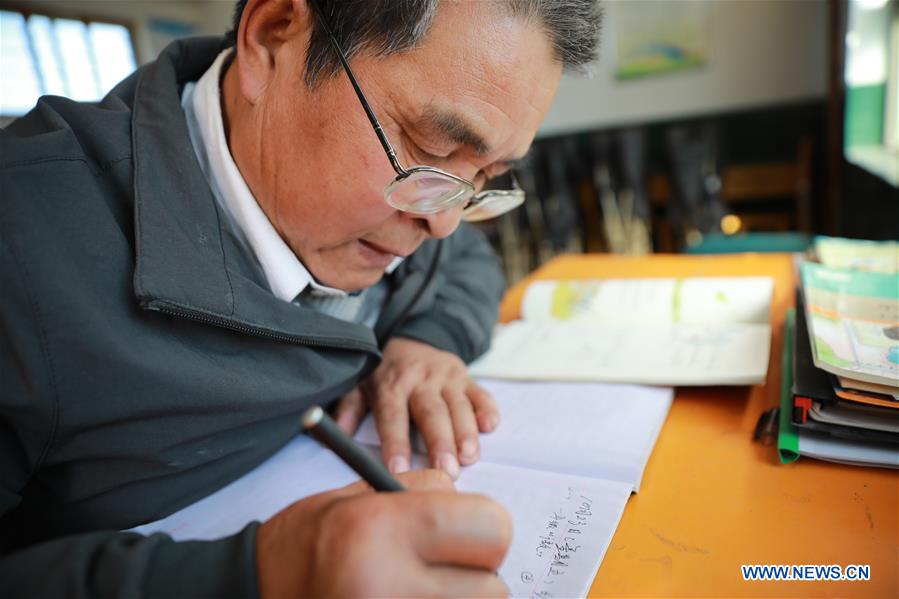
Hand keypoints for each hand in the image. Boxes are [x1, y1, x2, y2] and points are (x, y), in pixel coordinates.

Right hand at [256, 469, 511, 597]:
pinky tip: (410, 598)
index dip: (486, 528)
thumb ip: (426, 491)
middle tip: (446, 570)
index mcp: (380, 528)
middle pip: (493, 587)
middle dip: (478, 576)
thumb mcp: (361, 494)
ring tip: (423, 588)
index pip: (490, 527)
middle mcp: (386, 584)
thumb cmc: (311, 539)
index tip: (467, 533)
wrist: (259, 588)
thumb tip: (480, 513)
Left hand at [334, 337, 499, 478]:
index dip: (396, 444)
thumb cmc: (384, 373)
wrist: (411, 338)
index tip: (400, 470)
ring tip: (469, 457)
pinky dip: (487, 408)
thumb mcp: (359, 386)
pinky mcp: (465, 376)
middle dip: (440, 443)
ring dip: (466, 432)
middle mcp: (420, 379)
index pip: (393, 417)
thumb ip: (348, 410)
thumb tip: (328, 437)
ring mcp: (446, 377)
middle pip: (431, 414)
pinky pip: (480, 392)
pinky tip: (490, 426)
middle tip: (447, 472)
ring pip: (458, 406)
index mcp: (391, 385)